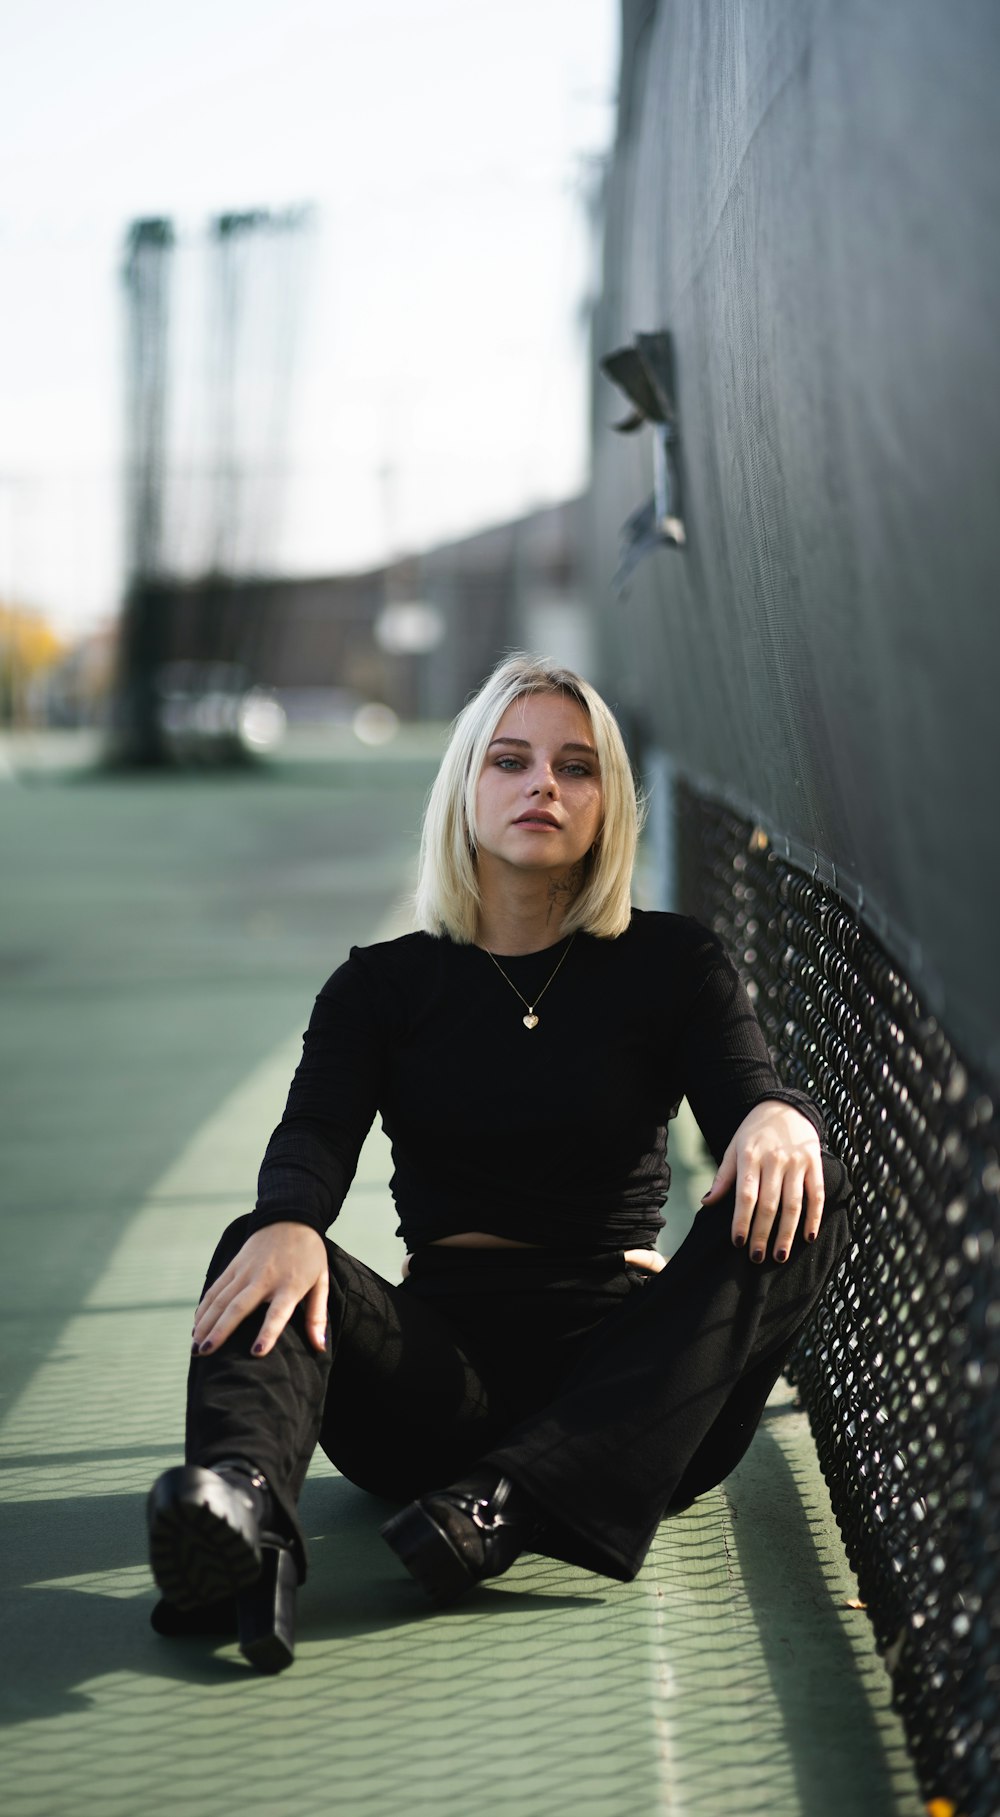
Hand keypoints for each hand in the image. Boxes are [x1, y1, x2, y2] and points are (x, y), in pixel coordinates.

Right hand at [192, 1223, 328, 1356]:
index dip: (268, 1332)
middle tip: (205, 1353)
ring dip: (206, 1323)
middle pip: (239, 1307)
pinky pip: (216, 1289)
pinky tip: (196, 1326)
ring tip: (195, 1348)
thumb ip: (317, 1315)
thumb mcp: (321, 1281)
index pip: (278, 1312)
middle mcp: (264, 1278)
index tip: (256, 1352)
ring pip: (221, 1299)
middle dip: (220, 1331)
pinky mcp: (234, 1266)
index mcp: (290, 1285)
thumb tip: (320, 1348)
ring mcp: (246, 1271)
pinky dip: (204, 1308)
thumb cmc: (309, 1254)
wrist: (290, 1217)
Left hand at [700, 1101, 823, 1262]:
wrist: (785, 1107)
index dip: (742, 1220)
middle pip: (770, 1204)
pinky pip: (817, 1195)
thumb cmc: (754, 1133)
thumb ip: (724, 1177)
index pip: (746, 1194)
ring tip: (779, 1255)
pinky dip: (814, 1217)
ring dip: (787, 1232)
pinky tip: (808, 1237)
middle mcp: (775, 1160)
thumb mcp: (734, 1147)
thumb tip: (706, 1203)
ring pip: (794, 1203)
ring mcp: (797, 1162)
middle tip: (757, 1257)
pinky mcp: (815, 1164)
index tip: (737, 1242)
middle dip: (763, 1233)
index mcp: (751, 1156)